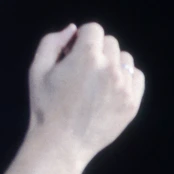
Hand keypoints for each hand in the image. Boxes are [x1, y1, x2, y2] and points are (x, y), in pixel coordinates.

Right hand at [27, 22, 144, 163]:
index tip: (72, 54)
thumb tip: (72, 29)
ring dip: (112, 63)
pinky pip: (137, 77)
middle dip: (96, 51)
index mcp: (86, 56)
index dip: (81, 39)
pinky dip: (125, 79)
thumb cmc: (45, 106)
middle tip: (81, 71)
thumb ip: (52, 42)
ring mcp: (124, 86)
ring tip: (96, 82)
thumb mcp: (37, 70)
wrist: (60, 144)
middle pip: (110, 42)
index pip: (93, 29)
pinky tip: (109, 90)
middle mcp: (110, 67)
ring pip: (125, 59)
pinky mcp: (132, 103)